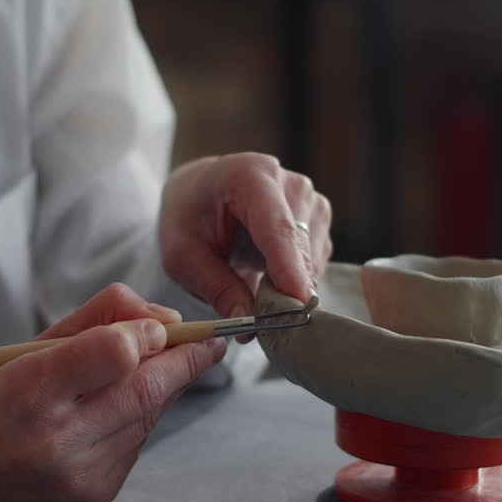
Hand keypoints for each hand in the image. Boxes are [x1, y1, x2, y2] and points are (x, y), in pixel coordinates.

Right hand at [0, 284, 225, 501]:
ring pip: (147, 419)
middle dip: (184, 362)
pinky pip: (135, 447)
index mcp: (29, 389)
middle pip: (145, 390)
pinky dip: (137, 423)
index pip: (112, 354)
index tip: (163, 326)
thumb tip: (164, 320)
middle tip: (208, 341)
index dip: (147, 335)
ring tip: (152, 371)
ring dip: (160, 391)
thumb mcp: (31, 346)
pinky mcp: (93, 499)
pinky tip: (113, 415)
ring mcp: (77, 477)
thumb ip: (98, 320)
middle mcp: (54, 440)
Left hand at [159, 152, 331, 318]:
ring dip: (286, 288)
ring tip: (249, 286)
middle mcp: (291, 183)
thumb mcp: (182, 256)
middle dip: (283, 292)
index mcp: (250, 175)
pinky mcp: (319, 221)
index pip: (277, 228)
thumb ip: (216, 288)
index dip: (290, 267)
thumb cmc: (188, 217)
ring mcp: (311, 201)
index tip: (301, 302)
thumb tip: (248, 325)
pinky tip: (265, 275)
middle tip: (256, 322)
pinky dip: (293, 281)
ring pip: (311, 263)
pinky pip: (314, 265)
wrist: (201, 192)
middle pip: (299, 250)